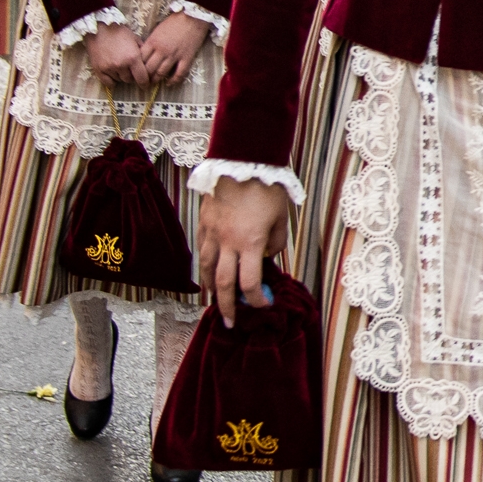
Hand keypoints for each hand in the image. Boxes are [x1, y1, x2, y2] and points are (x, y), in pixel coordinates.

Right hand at [83, 23, 146, 84]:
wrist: (98, 28)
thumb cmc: (118, 31)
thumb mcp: (135, 39)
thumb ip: (142, 52)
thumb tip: (148, 63)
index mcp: (133, 58)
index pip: (142, 78)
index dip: (145, 83)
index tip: (146, 85)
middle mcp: (121, 65)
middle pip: (130, 80)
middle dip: (132, 76)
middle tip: (131, 70)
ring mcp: (109, 68)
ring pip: (119, 80)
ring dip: (122, 76)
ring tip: (120, 67)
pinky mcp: (98, 69)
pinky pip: (108, 82)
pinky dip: (112, 80)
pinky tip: (113, 74)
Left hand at [137, 11, 212, 84]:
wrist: (193, 17)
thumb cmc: (174, 22)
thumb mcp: (157, 30)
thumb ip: (150, 43)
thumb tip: (145, 55)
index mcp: (152, 42)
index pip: (140, 59)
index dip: (136, 67)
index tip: (136, 71)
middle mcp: (162, 50)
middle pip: (149, 69)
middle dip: (144, 76)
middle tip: (143, 80)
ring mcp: (174, 55)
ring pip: (161, 73)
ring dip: (156, 79)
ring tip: (154, 81)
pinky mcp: (186, 58)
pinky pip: (179, 74)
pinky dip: (173, 81)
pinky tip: (169, 83)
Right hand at [196, 175, 290, 326]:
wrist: (243, 159)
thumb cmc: (268, 186)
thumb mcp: (282, 217)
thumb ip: (277, 242)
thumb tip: (268, 256)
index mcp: (250, 243)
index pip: (249, 284)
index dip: (256, 300)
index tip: (262, 306)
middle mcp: (227, 242)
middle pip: (222, 284)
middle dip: (227, 307)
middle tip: (230, 322)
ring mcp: (211, 233)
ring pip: (205, 269)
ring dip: (210, 289)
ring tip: (214, 302)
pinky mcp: (203, 222)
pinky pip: (200, 251)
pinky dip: (202, 266)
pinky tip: (205, 273)